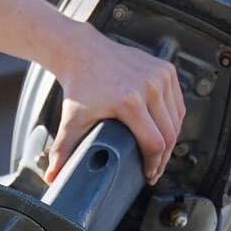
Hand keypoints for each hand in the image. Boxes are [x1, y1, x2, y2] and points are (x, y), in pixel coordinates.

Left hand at [46, 23, 185, 184]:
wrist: (82, 52)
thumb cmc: (78, 87)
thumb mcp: (70, 121)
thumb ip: (63, 151)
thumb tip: (53, 177)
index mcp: (129, 101)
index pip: (154, 142)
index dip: (153, 164)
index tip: (147, 175)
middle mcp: (149, 86)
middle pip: (169, 134)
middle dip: (163, 158)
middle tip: (154, 170)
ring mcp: (160, 76)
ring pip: (176, 120)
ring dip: (171, 141)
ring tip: (160, 155)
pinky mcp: (166, 70)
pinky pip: (177, 103)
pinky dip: (174, 121)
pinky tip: (166, 134)